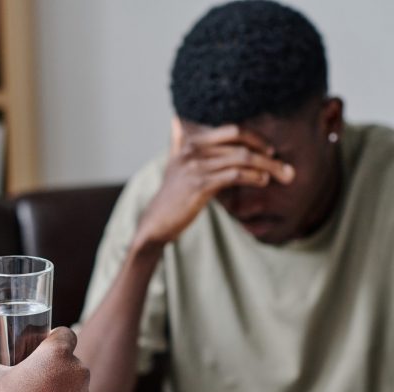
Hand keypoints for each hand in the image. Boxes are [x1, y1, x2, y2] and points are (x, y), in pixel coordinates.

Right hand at [134, 119, 295, 246]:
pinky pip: (234, 175)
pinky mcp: (200, 185)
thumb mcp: (172, 163)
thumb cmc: (171, 194)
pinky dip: (253, 177)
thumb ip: (177, 141)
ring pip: (242, 159)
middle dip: (267, 153)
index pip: (232, 130)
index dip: (255, 138)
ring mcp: (195, 167)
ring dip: (268, 167)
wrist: (156, 221)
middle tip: (285, 166)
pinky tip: (263, 181)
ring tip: (284, 176)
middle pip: (240, 143)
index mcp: (190, 142)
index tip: (270, 150)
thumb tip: (176, 120)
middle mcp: (192, 150)